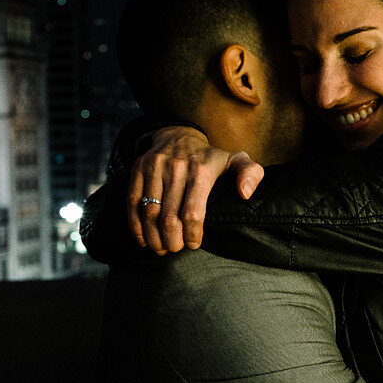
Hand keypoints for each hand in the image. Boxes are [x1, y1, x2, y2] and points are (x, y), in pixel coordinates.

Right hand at [126, 126, 263, 253]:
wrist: (178, 133)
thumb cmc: (209, 157)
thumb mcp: (235, 160)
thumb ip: (250, 174)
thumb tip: (245, 194)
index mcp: (201, 170)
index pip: (193, 213)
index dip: (192, 235)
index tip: (193, 243)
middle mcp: (176, 167)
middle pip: (169, 218)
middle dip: (172, 241)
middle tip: (176, 248)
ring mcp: (154, 167)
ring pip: (149, 213)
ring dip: (154, 237)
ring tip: (161, 248)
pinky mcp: (139, 169)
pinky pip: (133, 202)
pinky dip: (136, 225)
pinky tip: (144, 238)